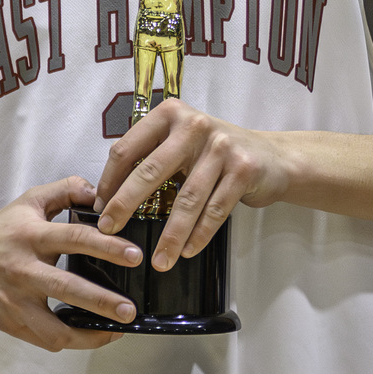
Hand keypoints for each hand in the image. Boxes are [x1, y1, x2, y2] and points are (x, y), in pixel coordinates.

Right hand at [0, 175, 143, 351]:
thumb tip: (97, 192)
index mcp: (30, 235)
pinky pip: (46, 339)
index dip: (107, 246)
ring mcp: (16, 300)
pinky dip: (71, 341)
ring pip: (55, 328)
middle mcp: (23, 269)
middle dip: (102, 301)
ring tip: (116, 331)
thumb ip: (65, 191)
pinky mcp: (11, 322)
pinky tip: (91, 334)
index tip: (133, 255)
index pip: (74, 238)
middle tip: (129, 309)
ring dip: (89, 333)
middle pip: (67, 288)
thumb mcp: (29, 201)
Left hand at [93, 99, 290, 270]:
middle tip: (109, 230)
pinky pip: (215, 210)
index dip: (110, 179)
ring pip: (186, 198)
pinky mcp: (242, 170)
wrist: (272, 157)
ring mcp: (220, 147)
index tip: (100, 205)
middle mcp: (193, 125)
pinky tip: (186, 251)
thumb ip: (151, 155)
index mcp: (169, 114)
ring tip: (158, 259)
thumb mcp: (181, 141)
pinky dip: (199, 235)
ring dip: (169, 235)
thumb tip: (110, 192)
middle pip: (150, 171)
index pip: (128, 147)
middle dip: (125, 205)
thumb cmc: (215, 152)